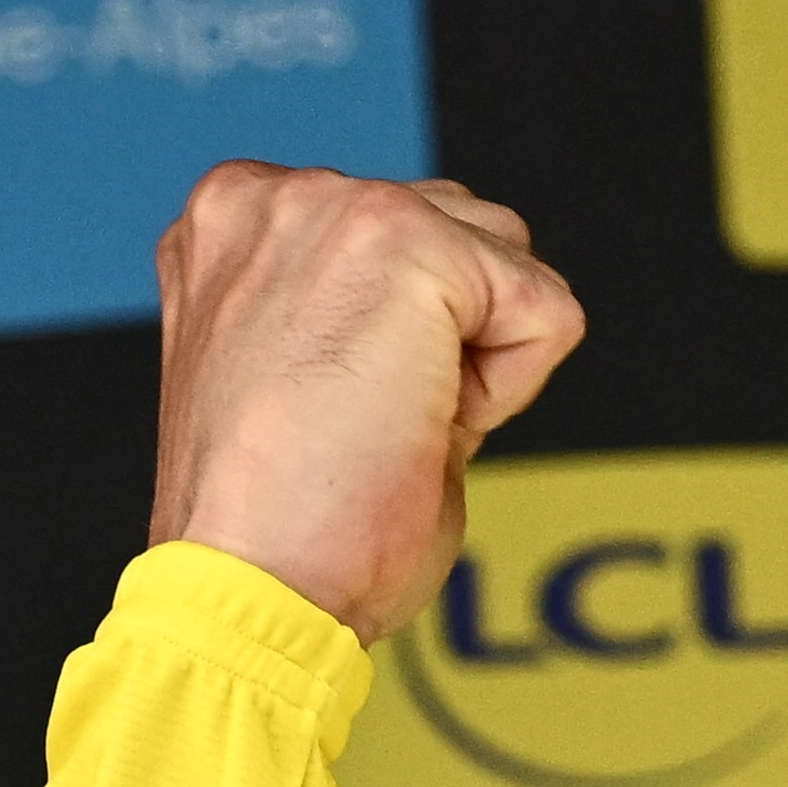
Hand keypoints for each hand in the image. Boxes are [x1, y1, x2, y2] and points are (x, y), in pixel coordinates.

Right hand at [147, 166, 585, 646]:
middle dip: (455, 339)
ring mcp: (331, 205)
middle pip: (471, 232)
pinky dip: (512, 391)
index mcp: (239, 226)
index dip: (413, 346)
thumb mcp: (305, 378)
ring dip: (482, 359)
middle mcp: (271, 197)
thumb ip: (361, 308)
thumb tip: (459, 308)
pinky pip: (548, 312)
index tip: (332, 414)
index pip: (411, 239)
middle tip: (366, 425)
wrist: (250, 589)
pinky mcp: (400, 238)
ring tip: (383, 422)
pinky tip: (417, 426)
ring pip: (513, 262)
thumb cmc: (282, 524)